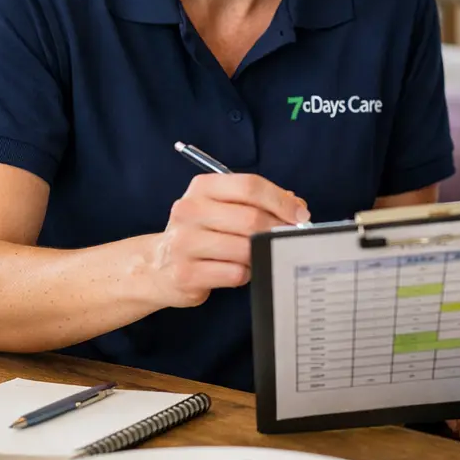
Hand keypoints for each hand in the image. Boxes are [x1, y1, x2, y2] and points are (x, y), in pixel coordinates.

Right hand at [148, 173, 308, 307]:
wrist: (159, 266)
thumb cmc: (202, 233)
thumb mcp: (224, 208)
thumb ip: (260, 203)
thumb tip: (298, 208)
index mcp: (202, 188)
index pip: (249, 186)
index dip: (281, 201)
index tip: (300, 215)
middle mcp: (189, 211)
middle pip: (250, 218)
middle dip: (277, 230)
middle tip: (289, 238)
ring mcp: (184, 243)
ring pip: (244, 248)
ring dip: (259, 253)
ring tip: (256, 254)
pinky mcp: (186, 274)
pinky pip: (235, 274)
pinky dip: (245, 273)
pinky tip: (237, 270)